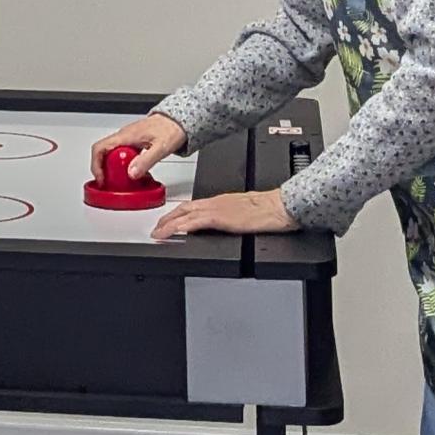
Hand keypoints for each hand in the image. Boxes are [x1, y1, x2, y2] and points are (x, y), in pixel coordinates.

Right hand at [91, 113, 185, 182]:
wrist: (179, 119)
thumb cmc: (172, 128)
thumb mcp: (161, 147)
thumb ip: (146, 161)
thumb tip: (132, 173)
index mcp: (126, 136)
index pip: (99, 148)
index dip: (96, 165)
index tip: (102, 178)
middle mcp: (123, 136)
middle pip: (102, 153)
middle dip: (104, 169)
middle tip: (112, 181)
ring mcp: (127, 138)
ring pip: (111, 154)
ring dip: (113, 168)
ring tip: (122, 179)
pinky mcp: (133, 141)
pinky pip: (121, 153)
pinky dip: (122, 164)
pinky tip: (133, 170)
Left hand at [150, 189, 297, 240]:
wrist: (278, 207)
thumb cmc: (266, 209)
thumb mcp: (242, 211)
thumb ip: (228, 216)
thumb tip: (222, 224)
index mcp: (219, 201)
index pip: (191, 205)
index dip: (176, 213)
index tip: (166, 221)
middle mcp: (213, 203)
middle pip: (183, 209)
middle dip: (166, 219)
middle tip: (156, 229)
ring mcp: (215, 209)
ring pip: (184, 215)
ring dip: (168, 224)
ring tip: (158, 234)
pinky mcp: (219, 218)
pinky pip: (193, 222)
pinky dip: (179, 228)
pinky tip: (172, 233)